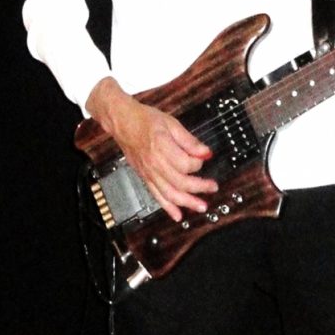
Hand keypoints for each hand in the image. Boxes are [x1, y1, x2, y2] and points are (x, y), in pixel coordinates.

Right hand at [86, 77, 217, 221]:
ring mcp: (148, 173)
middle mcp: (154, 164)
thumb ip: (189, 140)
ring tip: (201, 207)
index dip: (199, 163)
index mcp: (161, 147)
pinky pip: (157, 197)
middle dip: (199, 187)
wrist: (123, 123)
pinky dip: (168, 208)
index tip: (205, 157)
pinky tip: (178, 215)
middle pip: (180, 182)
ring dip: (187, 203)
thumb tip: (205, 152)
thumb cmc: (145, 120)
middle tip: (212, 187)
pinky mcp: (145, 178)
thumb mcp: (171, 123)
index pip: (185, 164)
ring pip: (169, 194)